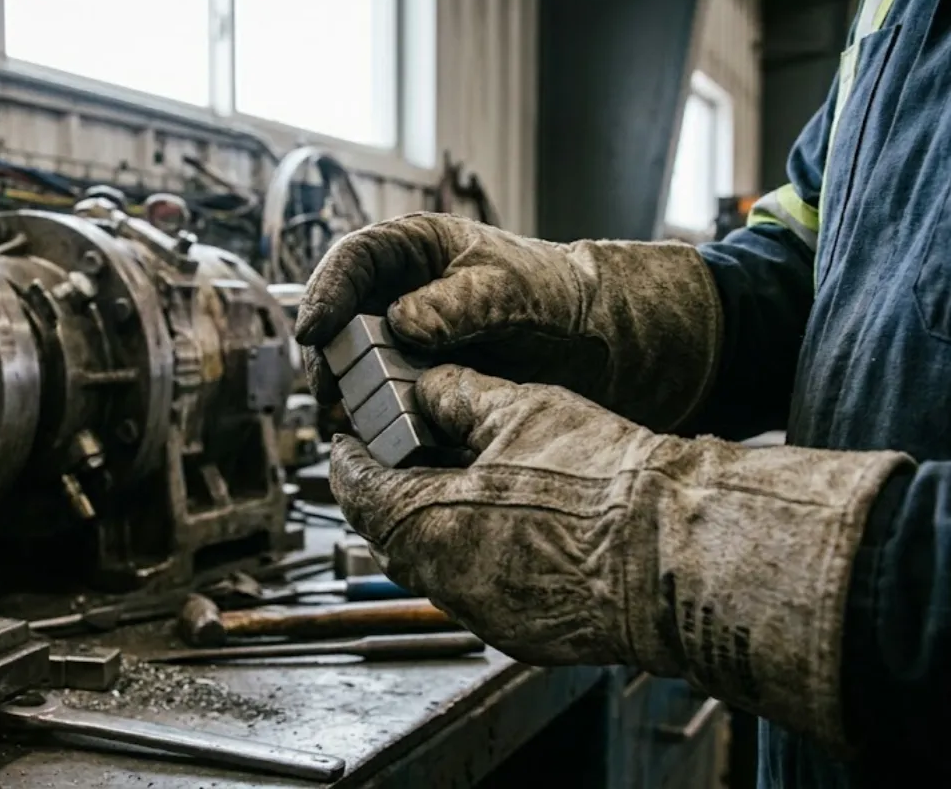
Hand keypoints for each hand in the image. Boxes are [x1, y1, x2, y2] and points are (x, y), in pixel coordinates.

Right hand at [296, 212, 721, 430]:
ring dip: (349, 397)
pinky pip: (381, 401)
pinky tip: (383, 442)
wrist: (581, 340)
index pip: (353, 260)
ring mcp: (398, 341)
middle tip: (331, 396)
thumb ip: (460, 303)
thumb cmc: (548, 294)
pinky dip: (378, 421)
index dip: (326, 293)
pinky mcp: (409, 381)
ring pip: (354, 368)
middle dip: (331, 360)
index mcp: (411, 249)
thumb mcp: (511, 288)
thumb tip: (402, 324)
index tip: (315, 330)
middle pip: (340, 323)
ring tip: (353, 427)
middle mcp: (394, 294)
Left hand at [329, 365, 909, 748]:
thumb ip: (457, 394)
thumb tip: (426, 386)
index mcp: (426, 522)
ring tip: (462, 486)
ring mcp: (484, 615)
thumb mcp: (519, 410)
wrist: (674, 553)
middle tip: (406, 455)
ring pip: (435, 564)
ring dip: (435, 526)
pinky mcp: (524, 635)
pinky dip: (478, 558)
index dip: (348, 456)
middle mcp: (443, 580)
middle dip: (392, 491)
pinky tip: (509, 528)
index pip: (357, 489)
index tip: (348, 439)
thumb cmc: (600, 478)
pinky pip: (480, 591)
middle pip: (392, 531)